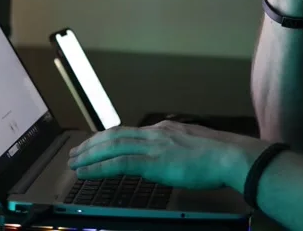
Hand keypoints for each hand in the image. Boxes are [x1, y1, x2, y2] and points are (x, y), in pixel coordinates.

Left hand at [68, 120, 268, 191]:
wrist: (228, 155)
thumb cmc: (217, 155)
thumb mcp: (192, 144)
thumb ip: (177, 148)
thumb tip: (171, 156)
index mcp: (163, 129)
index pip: (128, 133)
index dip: (107, 139)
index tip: (94, 145)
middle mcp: (154, 133)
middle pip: (114, 136)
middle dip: (92, 144)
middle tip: (75, 153)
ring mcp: (153, 146)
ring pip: (112, 147)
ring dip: (89, 155)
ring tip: (74, 162)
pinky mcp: (153, 162)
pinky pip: (118, 163)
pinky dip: (99, 167)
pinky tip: (86, 173)